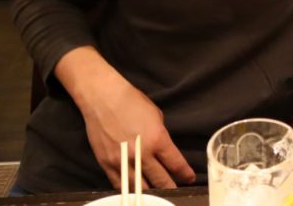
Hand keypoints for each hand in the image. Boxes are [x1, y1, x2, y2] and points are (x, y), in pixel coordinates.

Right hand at [56, 48, 194, 188]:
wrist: (103, 98)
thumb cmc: (131, 102)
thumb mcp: (156, 115)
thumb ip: (160, 136)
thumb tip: (162, 150)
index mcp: (158, 139)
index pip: (176, 163)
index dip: (185, 174)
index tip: (189, 178)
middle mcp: (142, 153)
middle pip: (160, 179)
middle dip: (171, 187)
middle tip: (177, 190)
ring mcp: (123, 161)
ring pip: (141, 187)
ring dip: (152, 192)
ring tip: (159, 195)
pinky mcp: (107, 164)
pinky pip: (121, 184)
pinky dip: (131, 189)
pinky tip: (138, 191)